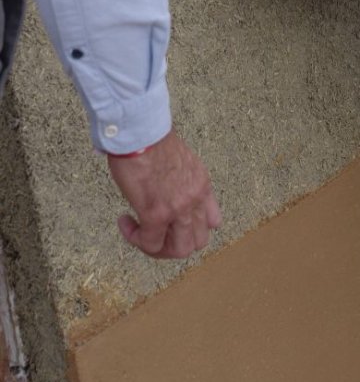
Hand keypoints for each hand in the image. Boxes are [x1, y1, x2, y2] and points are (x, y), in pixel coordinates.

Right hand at [107, 130, 220, 259]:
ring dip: (158, 247)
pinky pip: (150, 242)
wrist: (140, 132)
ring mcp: (179, 209)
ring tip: (141, 233)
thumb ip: (182, 184)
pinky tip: (125, 222)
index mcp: (203, 185)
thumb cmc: (152, 141)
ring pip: (179, 250)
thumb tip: (168, 196)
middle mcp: (196, 199)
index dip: (191, 228)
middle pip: (198, 241)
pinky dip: (135, 239)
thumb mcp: (182, 163)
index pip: (212, 221)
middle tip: (155, 234)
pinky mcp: (156, 214)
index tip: (171, 222)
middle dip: (174, 243)